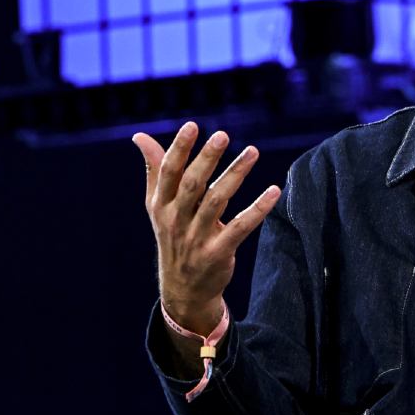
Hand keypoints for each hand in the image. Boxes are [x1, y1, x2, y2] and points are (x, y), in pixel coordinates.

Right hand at [132, 122, 281, 333]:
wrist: (183, 289)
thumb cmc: (173, 237)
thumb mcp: (158, 207)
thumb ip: (155, 170)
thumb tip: (140, 137)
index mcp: (160, 205)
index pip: (168, 172)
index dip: (179, 148)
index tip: (192, 126)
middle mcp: (175, 220)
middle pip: (192, 184)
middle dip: (207, 158)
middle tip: (223, 135)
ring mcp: (196, 238)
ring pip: (217, 201)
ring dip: (236, 174)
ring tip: (253, 151)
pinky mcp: (218, 252)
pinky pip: (241, 227)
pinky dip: (258, 209)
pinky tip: (274, 191)